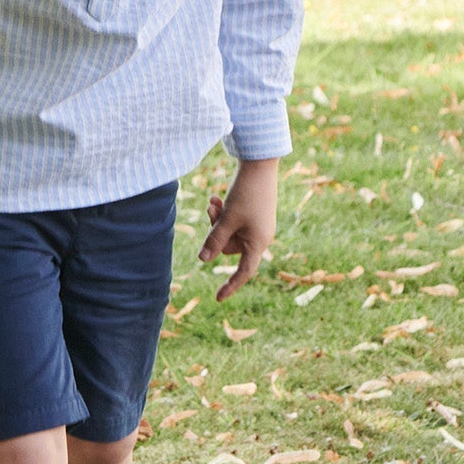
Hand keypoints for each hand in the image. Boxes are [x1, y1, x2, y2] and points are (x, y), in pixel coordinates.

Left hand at [199, 159, 278, 300]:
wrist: (260, 165)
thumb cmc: (246, 194)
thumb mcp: (227, 219)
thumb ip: (214, 240)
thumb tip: (203, 260)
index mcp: (258, 243)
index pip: (243, 271)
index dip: (231, 285)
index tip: (217, 298)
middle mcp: (259, 237)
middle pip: (229, 247)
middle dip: (216, 231)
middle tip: (211, 211)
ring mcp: (256, 225)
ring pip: (228, 232)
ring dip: (217, 220)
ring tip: (213, 201)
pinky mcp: (252, 213)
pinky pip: (233, 221)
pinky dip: (223, 212)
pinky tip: (216, 198)